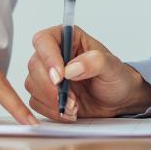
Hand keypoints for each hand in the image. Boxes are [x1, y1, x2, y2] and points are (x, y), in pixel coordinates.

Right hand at [24, 24, 150, 120]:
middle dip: (51, 86)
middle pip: (34, 65)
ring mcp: (47, 75)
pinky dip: (52, 111)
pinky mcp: (45, 94)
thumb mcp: (112, 66)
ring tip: (75, 106)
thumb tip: (72, 68)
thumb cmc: (116, 77)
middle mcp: (54, 54)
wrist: (118, 100)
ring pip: (32, 84)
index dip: (48, 58)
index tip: (60, 77)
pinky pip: (36, 102)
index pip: (44, 40)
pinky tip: (70, 111)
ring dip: (52, 100)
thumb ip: (94, 62)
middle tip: (72, 98)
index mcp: (68, 38)